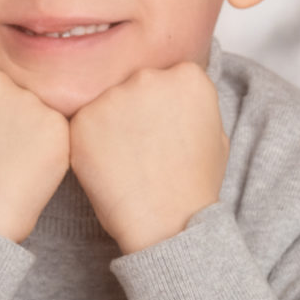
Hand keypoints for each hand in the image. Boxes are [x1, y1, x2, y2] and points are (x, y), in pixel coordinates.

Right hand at [0, 64, 70, 242]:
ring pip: (36, 111)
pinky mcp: (56, 125)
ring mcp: (27, 99)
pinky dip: (49, 152)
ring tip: (12, 167)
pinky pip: (56, 133)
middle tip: (0, 152)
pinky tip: (29, 173)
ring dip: (31, 133)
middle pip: (11, 90)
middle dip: (9, 115)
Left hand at [68, 63, 227, 253]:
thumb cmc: (195, 185)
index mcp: (188, 77)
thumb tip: (176, 97)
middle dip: (135, 108)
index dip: (163, 105)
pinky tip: (108, 166)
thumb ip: (193, 104)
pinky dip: (89, 143)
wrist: (167, 223)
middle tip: (142, 146)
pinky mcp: (83, 120)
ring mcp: (114, 96)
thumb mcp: (217, 135)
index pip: (168, 77)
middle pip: (135, 83)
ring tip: (125, 160)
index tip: (164, 128)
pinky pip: (83, 124)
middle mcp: (150, 77)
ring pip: (107, 102)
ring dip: (110, 124)